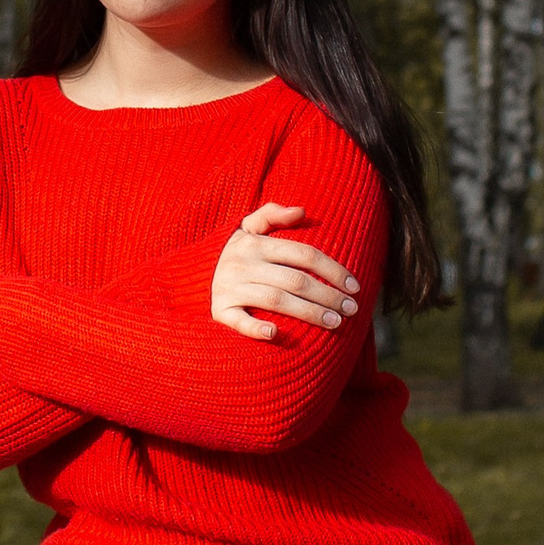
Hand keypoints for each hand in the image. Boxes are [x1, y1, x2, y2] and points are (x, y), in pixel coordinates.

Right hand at [210, 204, 358, 340]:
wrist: (189, 276)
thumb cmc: (231, 253)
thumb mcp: (247, 228)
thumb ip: (272, 215)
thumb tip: (302, 211)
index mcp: (256, 244)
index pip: (304, 255)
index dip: (333, 270)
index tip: (354, 286)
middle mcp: (244, 265)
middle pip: (296, 280)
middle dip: (328, 295)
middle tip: (351, 310)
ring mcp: (231, 288)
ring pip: (277, 300)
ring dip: (308, 312)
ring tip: (335, 323)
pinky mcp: (219, 311)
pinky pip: (238, 321)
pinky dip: (255, 327)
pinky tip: (275, 333)